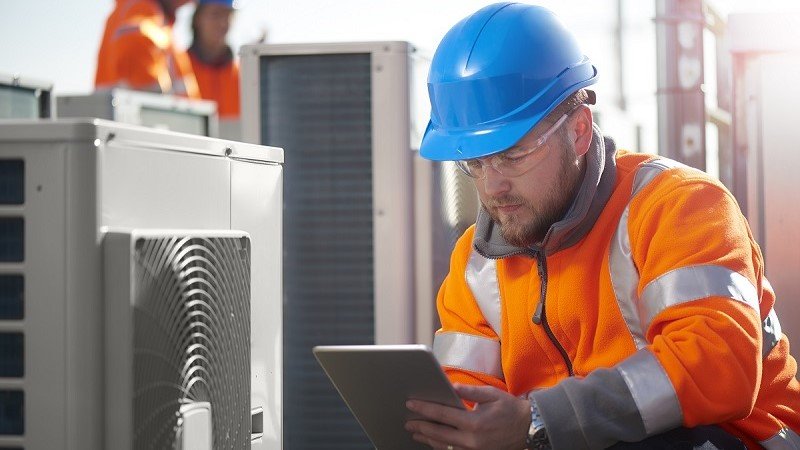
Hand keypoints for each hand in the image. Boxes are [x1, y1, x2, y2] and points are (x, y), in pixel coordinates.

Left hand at [404, 384, 530, 449]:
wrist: (529, 429)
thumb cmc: (511, 410)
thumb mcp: (491, 395)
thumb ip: (469, 391)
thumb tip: (450, 386)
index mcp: (475, 422)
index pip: (443, 414)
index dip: (425, 409)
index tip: (412, 404)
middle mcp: (472, 440)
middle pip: (439, 434)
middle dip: (421, 427)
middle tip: (408, 422)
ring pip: (445, 446)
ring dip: (428, 439)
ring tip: (416, 432)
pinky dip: (442, 446)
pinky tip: (434, 441)